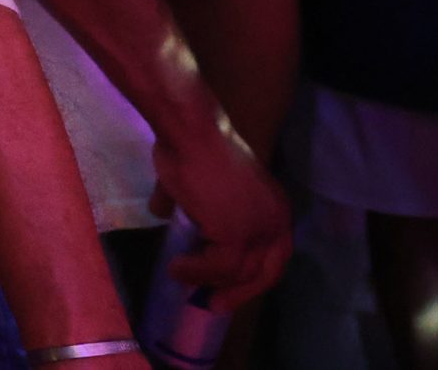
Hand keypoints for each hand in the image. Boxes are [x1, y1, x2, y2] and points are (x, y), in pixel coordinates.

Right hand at [149, 118, 290, 306]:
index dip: (254, 275)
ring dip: (210, 281)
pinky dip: (196, 272)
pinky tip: (177, 268)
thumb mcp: (196, 180)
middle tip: (215, 305)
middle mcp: (276, 221)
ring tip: (181, 278)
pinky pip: (218, 268)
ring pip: (240, 273)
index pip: (274, 255)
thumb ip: (184, 201)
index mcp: (274, 207)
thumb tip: (161, 211)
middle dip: (240, 292)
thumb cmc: (192, 147)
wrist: (190, 133)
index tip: (232, 287)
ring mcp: (259, 230)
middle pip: (265, 271)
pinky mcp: (237, 237)